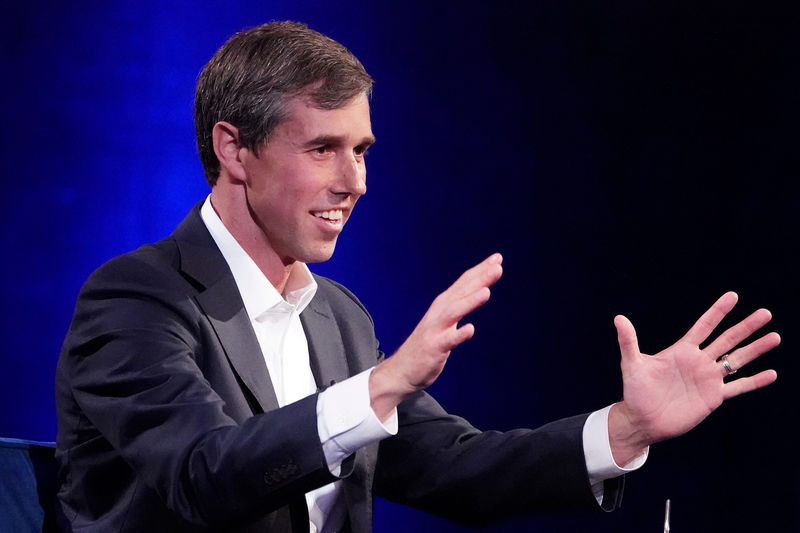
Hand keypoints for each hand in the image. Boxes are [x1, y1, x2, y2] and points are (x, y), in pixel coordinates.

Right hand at [370, 253, 502, 418]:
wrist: (403, 369)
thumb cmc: (428, 343)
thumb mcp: (446, 320)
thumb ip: (460, 305)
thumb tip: (481, 289)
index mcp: (444, 305)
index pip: (465, 283)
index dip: (480, 270)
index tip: (497, 258)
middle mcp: (439, 312)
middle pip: (462, 291)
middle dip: (479, 278)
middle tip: (497, 265)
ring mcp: (436, 329)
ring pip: (454, 312)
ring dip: (469, 302)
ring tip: (486, 292)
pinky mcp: (434, 347)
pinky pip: (448, 341)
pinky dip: (459, 335)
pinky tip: (471, 329)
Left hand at [608, 292, 779, 464]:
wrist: (643, 420)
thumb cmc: (635, 391)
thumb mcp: (632, 364)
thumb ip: (629, 342)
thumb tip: (618, 318)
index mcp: (682, 351)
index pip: (704, 326)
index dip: (718, 311)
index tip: (733, 296)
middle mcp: (699, 362)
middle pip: (728, 339)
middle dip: (746, 326)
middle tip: (766, 313)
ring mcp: (708, 379)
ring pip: (737, 360)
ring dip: (756, 349)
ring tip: (775, 336)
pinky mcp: (713, 398)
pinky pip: (738, 387)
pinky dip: (755, 381)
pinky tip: (772, 373)